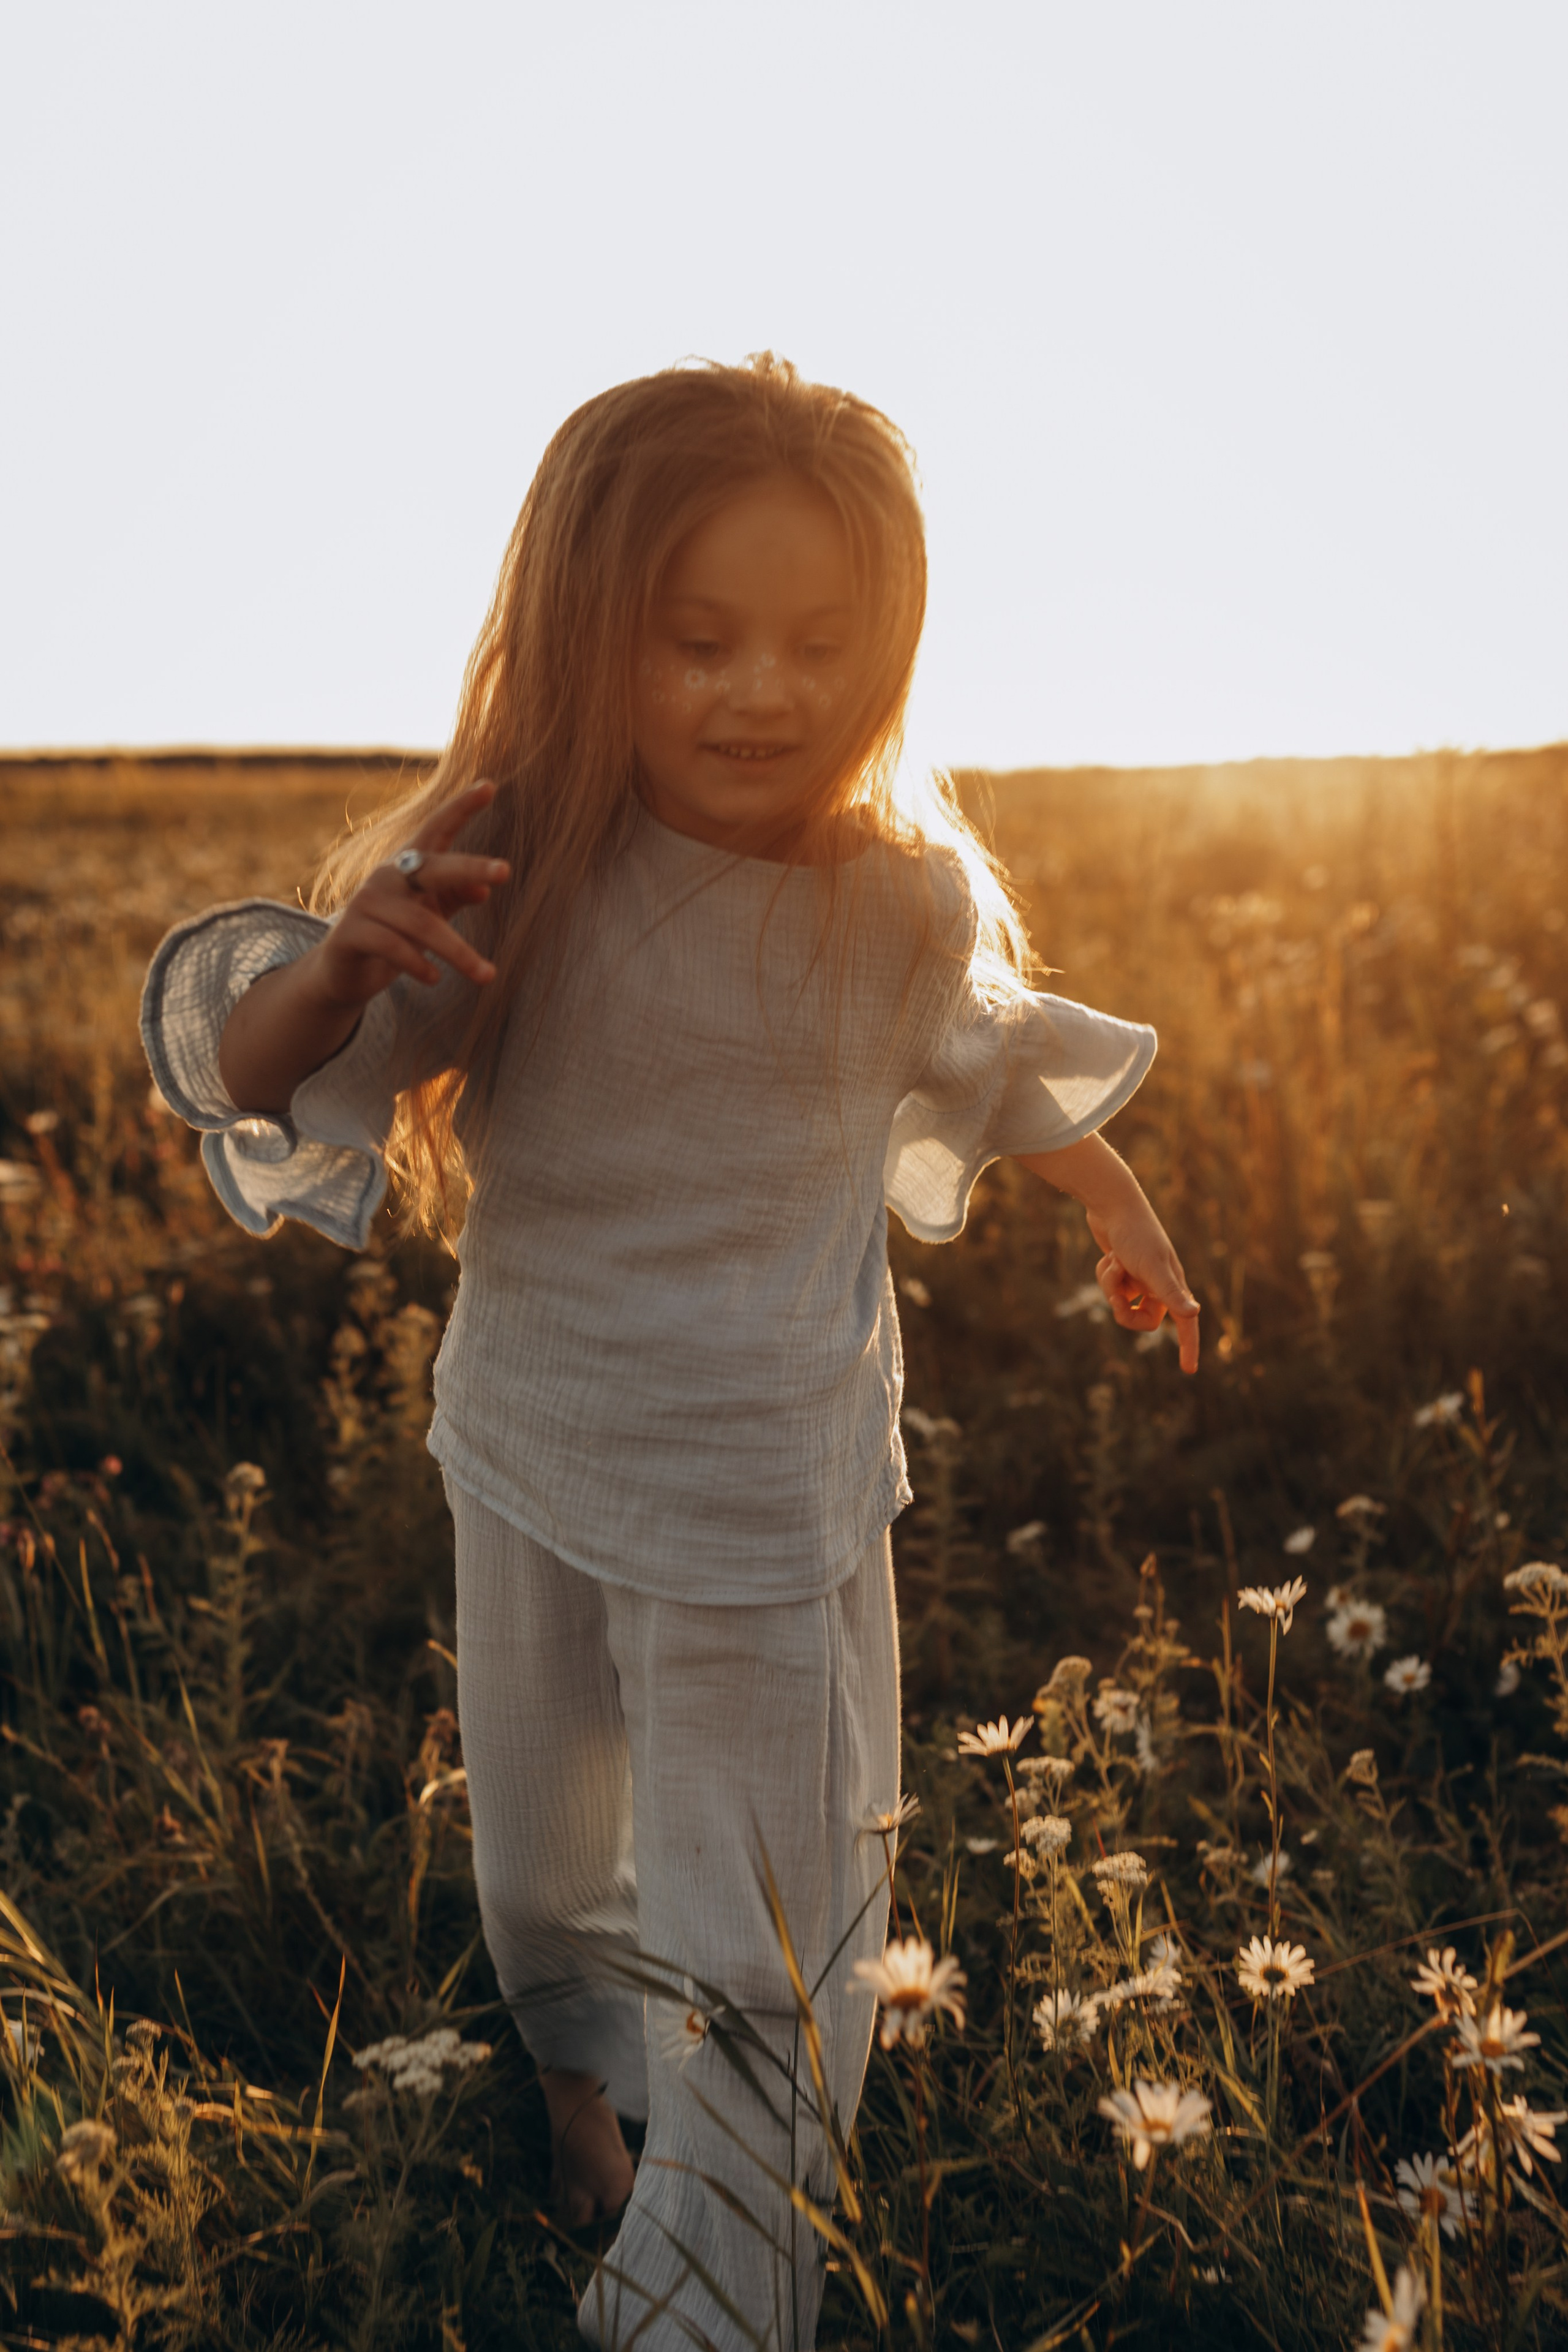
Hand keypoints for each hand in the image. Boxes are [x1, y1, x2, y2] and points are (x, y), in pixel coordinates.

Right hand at [312, 780, 509, 1010]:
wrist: (344, 973)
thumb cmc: (396, 937)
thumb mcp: (430, 915)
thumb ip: (454, 898)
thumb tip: (484, 891)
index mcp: (410, 866)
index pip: (437, 828)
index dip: (461, 807)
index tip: (490, 785)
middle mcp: (387, 875)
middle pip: (433, 867)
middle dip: (470, 867)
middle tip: (505, 870)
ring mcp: (366, 902)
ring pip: (420, 924)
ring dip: (458, 953)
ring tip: (488, 976)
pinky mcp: (351, 932)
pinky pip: (393, 947)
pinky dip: (419, 965)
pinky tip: (436, 979)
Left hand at [1086, 1198, 1200, 1374]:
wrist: (1113, 1204)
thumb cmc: (1135, 1234)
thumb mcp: (1152, 1266)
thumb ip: (1170, 1292)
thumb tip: (1194, 1314)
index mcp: (1172, 1284)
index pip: (1186, 1323)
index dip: (1188, 1346)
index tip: (1189, 1370)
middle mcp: (1158, 1283)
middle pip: (1142, 1319)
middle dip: (1124, 1311)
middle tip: (1115, 1298)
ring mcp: (1139, 1277)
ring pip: (1122, 1302)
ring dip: (1111, 1285)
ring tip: (1113, 1262)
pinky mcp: (1122, 1269)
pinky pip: (1110, 1286)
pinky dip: (1104, 1274)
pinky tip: (1108, 1256)